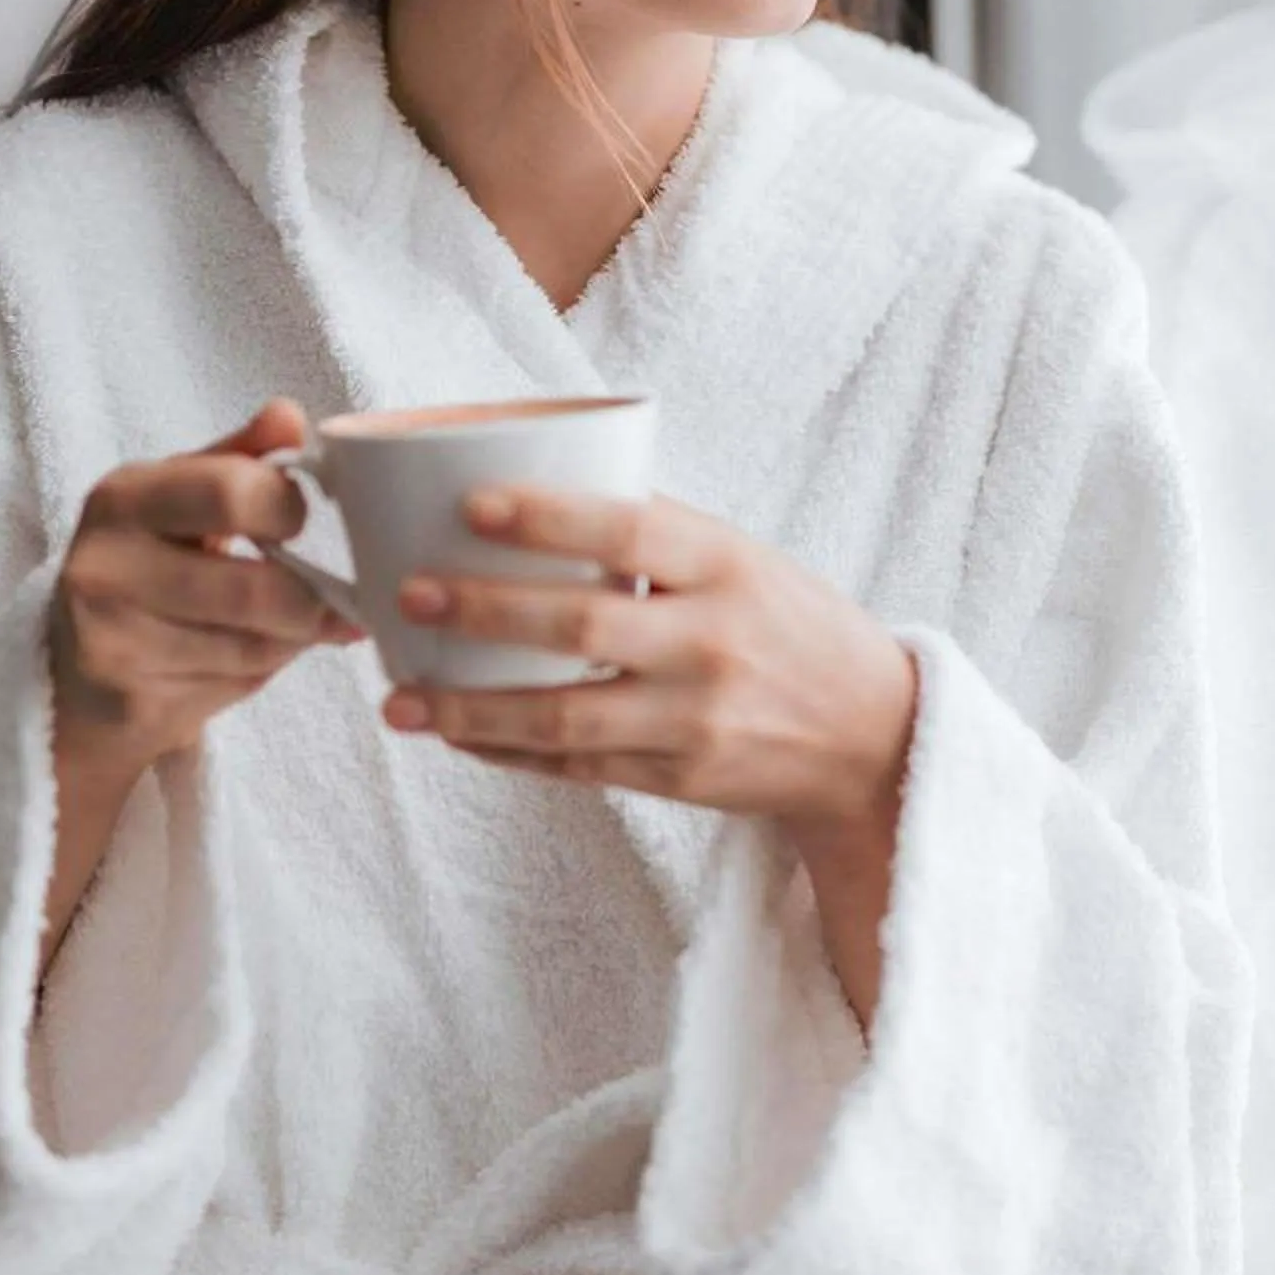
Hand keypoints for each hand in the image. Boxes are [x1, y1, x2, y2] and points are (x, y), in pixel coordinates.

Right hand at [51, 399, 361, 773]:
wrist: (78, 672)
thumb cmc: (149, 566)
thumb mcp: (182, 497)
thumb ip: (241, 457)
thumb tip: (289, 417)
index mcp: (123, 497)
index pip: (231, 492)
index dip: (287, 508)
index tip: (298, 521)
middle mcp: (105, 565)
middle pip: (254, 587)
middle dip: (311, 598)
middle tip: (328, 595)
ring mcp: (111, 639)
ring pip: (255, 643)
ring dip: (295, 636)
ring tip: (294, 624)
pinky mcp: (129, 698)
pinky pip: (236, 681)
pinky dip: (267, 668)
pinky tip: (254, 653)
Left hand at [382, 489, 920, 845]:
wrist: (874, 737)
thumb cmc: (791, 627)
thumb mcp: (747, 560)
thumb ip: (659, 535)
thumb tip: (536, 492)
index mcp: (730, 567)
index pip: (630, 530)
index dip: (547, 517)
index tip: (470, 504)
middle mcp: (714, 643)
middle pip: (582, 625)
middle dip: (484, 610)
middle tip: (410, 592)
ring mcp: (695, 720)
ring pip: (565, 716)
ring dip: (470, 708)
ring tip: (400, 699)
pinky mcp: (679, 782)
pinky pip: (575, 767)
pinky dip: (507, 752)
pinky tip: (455, 734)